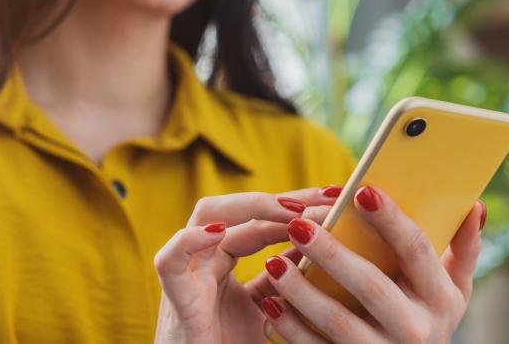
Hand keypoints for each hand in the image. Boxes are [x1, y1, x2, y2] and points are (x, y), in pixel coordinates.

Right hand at [153, 187, 340, 343]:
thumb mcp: (271, 311)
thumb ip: (287, 282)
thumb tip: (319, 249)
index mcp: (225, 259)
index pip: (262, 219)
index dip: (299, 205)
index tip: (338, 198)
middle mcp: (206, 258)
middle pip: (240, 209)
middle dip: (284, 198)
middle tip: (328, 197)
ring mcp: (189, 273)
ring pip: (206, 215)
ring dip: (250, 207)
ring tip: (292, 211)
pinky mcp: (176, 297)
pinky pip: (171, 259)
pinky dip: (190, 241)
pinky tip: (219, 232)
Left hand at [261, 185, 484, 343]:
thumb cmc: (428, 317)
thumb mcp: (453, 290)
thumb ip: (463, 248)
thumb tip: (474, 205)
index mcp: (439, 298)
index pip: (416, 251)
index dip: (391, 220)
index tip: (362, 190)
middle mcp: (416, 330)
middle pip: (371, 286)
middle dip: (333, 254)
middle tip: (297, 224)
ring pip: (339, 322)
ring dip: (303, 293)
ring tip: (273, 262)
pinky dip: (291, 329)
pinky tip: (270, 304)